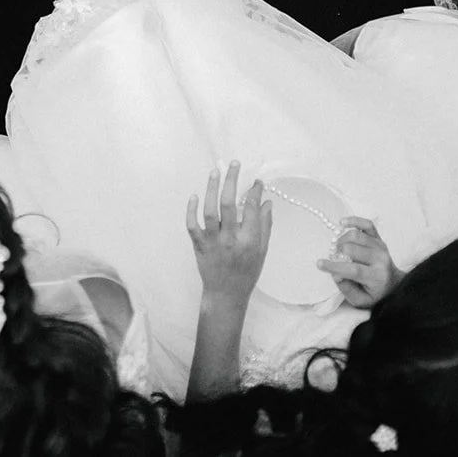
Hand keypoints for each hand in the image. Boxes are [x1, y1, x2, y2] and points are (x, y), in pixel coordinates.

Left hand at [186, 162, 272, 300]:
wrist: (226, 295)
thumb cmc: (247, 272)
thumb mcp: (262, 251)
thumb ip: (264, 226)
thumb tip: (266, 202)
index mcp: (249, 240)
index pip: (251, 208)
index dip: (254, 191)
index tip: (256, 180)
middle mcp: (230, 239)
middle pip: (228, 203)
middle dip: (231, 180)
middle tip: (234, 164)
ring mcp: (212, 242)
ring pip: (209, 210)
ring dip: (211, 189)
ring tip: (215, 172)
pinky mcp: (198, 245)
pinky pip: (192, 225)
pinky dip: (191, 210)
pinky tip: (195, 196)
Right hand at [316, 217, 403, 308]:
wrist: (394, 283)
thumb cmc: (375, 293)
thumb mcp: (360, 301)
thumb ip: (346, 289)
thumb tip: (336, 274)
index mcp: (376, 277)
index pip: (353, 269)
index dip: (335, 266)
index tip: (319, 264)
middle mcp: (380, 259)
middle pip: (352, 249)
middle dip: (337, 253)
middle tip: (333, 258)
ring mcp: (380, 246)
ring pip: (356, 235)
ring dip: (341, 240)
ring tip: (338, 248)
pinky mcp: (379, 238)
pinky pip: (367, 224)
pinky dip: (353, 221)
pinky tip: (342, 223)